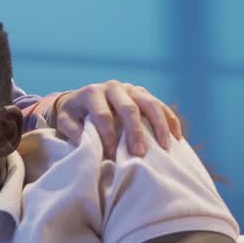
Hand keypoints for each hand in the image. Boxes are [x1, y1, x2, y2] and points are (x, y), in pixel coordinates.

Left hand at [52, 80, 181, 159]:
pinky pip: (160, 105)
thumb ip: (73, 130)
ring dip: (159, 126)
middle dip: (135, 132)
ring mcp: (131, 88)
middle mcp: (113, 86)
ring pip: (149, 104)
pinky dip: (169, 120)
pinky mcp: (143, 93)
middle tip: (140, 153)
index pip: (103, 115)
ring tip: (165, 146)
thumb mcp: (66, 121)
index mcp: (92, 93)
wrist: (82, 99)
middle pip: (128, 108)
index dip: (107, 136)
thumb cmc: (74, 115)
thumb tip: (86, 142)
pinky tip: (177, 137)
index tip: (110, 155)